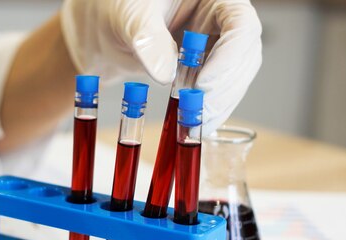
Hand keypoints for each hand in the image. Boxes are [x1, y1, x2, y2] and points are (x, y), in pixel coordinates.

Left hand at [61, 0, 261, 133]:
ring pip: (235, 77)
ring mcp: (215, 45)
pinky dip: (209, 110)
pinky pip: (219, 91)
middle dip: (223, 89)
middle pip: (244, 54)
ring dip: (218, 104)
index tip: (203, 84)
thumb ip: (148, 39)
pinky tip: (194, 123)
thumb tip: (166, 73)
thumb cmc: (115, 8)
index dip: (229, 56)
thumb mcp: (128, 17)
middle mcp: (219, 18)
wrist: (101, 29)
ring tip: (193, 123)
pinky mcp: (205, 68)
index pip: (240, 23)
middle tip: (199, 113)